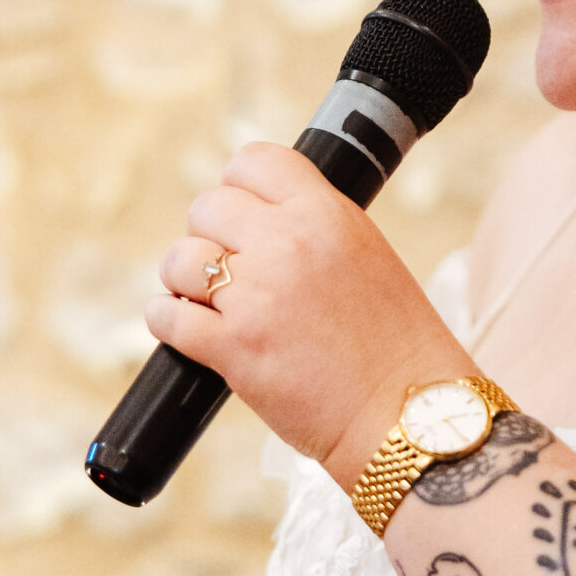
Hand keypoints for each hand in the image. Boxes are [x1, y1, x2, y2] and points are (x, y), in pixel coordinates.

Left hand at [145, 143, 474, 489]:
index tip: (241, 212)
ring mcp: (257, 295)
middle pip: (207, 206)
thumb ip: (315, 230)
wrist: (407, 413)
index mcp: (327, 213)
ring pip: (179, 260)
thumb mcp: (367, 256)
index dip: (238, 186)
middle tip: (227, 267)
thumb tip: (257, 223)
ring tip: (208, 301)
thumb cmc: (395, 343)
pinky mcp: (233, 347)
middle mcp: (288, 243)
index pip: (254, 161)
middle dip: (210, 236)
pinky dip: (168, 322)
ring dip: (186, 281)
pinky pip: (167, 318)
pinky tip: (186, 329)